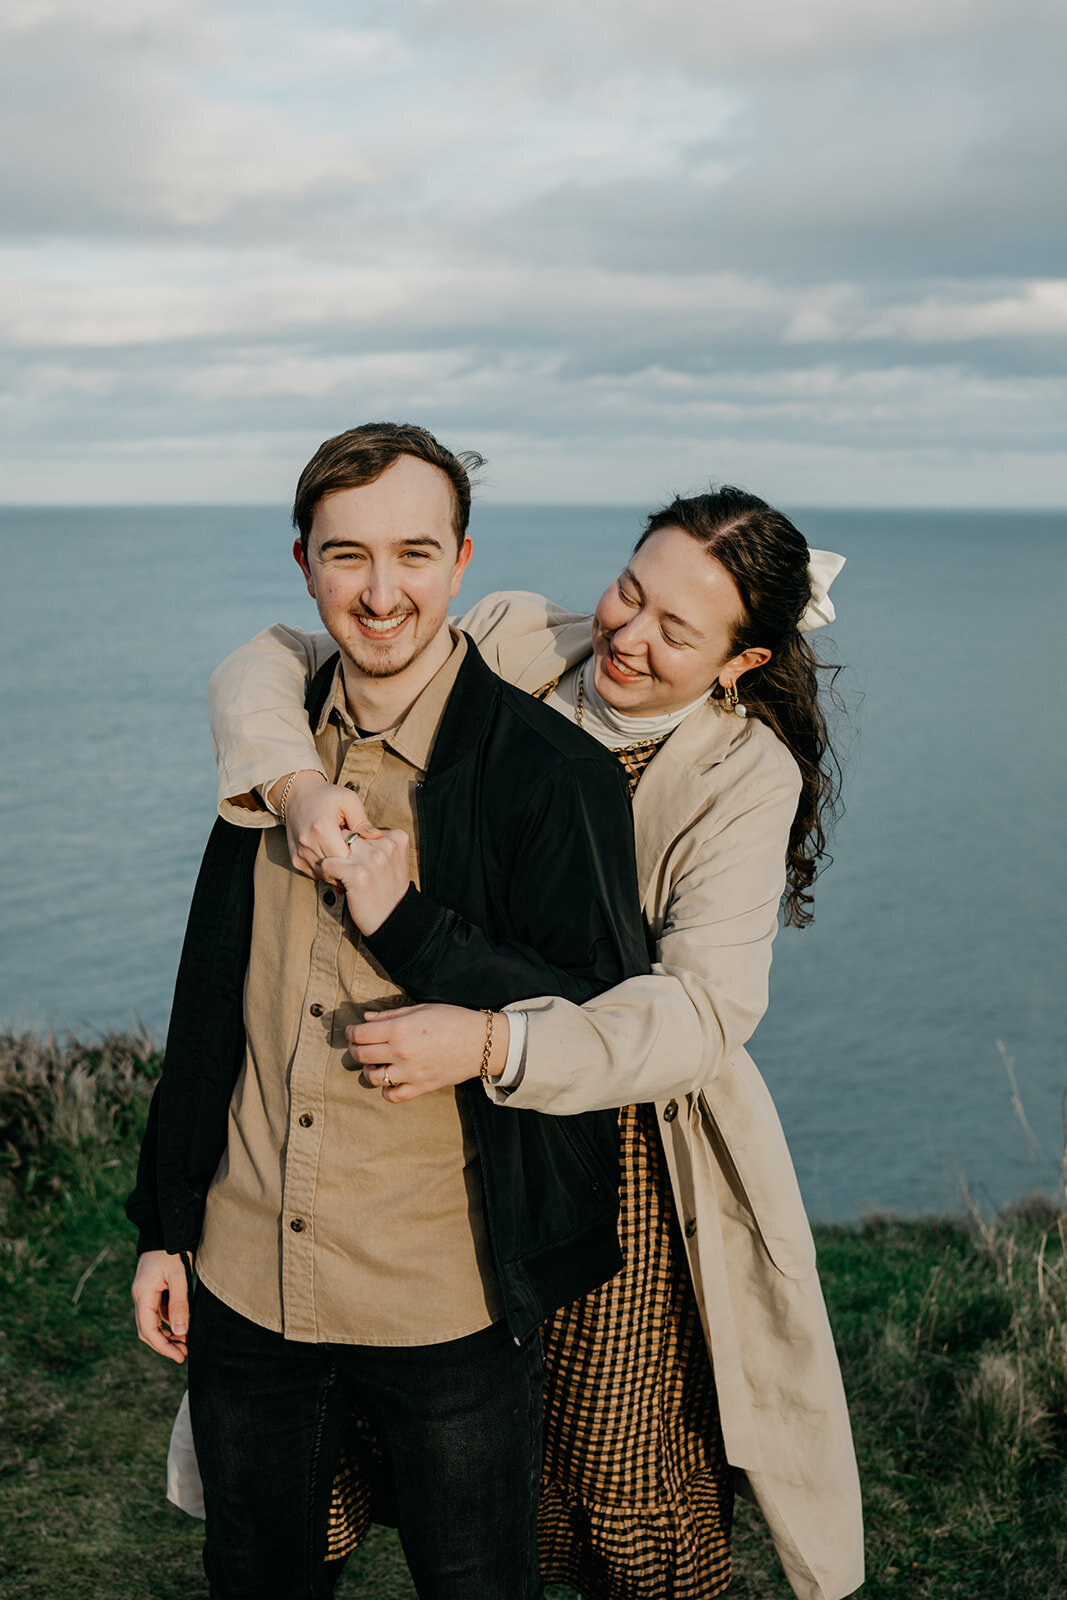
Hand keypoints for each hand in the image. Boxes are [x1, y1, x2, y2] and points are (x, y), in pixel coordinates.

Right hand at [132, 1249, 190, 1363]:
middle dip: (165, 1344)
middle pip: (147, 1330)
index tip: (179, 1356)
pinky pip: (157, 1312)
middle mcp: (140, 1297)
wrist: (166, 1230)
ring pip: (152, 1322)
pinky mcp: (152, 1290)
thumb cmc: (173, 1251)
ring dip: (167, 1335)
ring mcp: (145, 1294)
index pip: (148, 1330)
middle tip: (184, 1354)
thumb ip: (179, 1304)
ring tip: (185, 1343)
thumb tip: (181, 1332)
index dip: (163, 1346)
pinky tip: (182, 1326)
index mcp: (143, 1295)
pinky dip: (168, 1322)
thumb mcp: (179, 1276)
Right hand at [274, 774, 377, 880]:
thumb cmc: (327, 796)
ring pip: (326, 875)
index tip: (363, 849)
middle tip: (357, 855)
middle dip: (349, 865)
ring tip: (345, 853)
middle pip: (336, 869)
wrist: (297, 796)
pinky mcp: (296, 861)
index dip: (358, 857)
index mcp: (321, 829)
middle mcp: (307, 844)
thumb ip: (362, 821)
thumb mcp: (348, 800)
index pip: (345, 858)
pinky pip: (316, 874)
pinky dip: (327, 869)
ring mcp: (299, 854)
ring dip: (338, 869)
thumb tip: (377, 837)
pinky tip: (333, 855)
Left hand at [320, 830, 410, 934]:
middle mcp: (385, 845)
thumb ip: (378, 843)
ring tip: (342, 876)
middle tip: (347, 869)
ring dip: (334, 862)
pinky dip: (327, 874)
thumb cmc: (388, 889)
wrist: (393, 919)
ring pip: (336, 847)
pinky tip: (339, 883)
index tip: (361, 861)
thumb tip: (352, 832)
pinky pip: (328, 864)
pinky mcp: (357, 874)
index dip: (356, 845)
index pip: (363, 828)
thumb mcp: (393, 860)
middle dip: (343, 851)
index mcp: (396, 838)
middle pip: (348, 835)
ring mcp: (372, 859)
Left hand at [346, 1003, 508, 1101]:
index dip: (350, 1032)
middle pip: (361, 1055)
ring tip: (374, 1062)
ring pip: (372, 1077)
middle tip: (358, 1044)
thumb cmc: (453, 1019)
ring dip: (367, 1069)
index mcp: (399, 1030)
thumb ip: (391, 1014)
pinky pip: (392, 1095)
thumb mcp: (421, 1009)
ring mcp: (409, 1073)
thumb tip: (366, 1018)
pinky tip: (389, 1080)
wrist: (481, 1042)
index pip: (360, 1034)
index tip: (351, 1031)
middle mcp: (400, 1052)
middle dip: (354, 1048)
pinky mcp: (420, 1087)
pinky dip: (385, 1090)